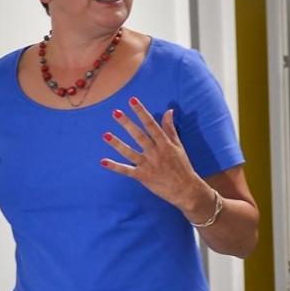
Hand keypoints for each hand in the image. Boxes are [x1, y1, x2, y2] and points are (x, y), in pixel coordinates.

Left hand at [100, 97, 212, 217]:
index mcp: (165, 144)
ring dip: (117, 144)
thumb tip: (169, 111)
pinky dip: (115, 167)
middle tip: (115, 113)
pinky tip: (103, 161)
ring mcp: (148, 165)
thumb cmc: (182, 166)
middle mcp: (156, 153)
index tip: (132, 101)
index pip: (151, 125)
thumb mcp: (178, 146)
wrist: (186, 190)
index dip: (141, 112)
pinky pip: (127, 171)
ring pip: (130, 153)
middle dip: (127, 124)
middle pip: (139, 136)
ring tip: (105, 135)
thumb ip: (171, 128)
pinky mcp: (143, 177)